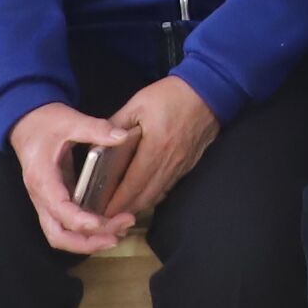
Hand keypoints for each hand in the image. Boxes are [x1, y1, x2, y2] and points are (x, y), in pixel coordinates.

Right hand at [6, 103, 141, 257]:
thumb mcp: (70, 120)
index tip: (102, 223)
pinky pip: (65, 226)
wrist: (27, 123)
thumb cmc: (46, 123)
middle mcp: (41, 196)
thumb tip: (123, 136)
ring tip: (117, 234)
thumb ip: (96, 129)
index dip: (79, 220)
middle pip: (57, 235)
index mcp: (42, 178)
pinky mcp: (54, 201)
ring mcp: (45, 202)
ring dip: (87, 242)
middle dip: (86, 241)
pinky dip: (85, 233)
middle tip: (117, 234)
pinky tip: (108, 227)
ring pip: (60, 235)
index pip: (58, 209)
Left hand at [91, 74, 217, 232]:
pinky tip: (144, 196)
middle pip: (145, 196)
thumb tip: (96, 142)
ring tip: (121, 210)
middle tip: (106, 217)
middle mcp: (169, 163)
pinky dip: (154, 195)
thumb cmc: (172, 95)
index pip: (132, 185)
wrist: (210, 90)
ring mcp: (181, 166)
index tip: (101, 213)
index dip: (116, 202)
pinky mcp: (189, 164)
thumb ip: (116, 125)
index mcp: (154, 149)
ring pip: (158, 195)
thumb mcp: (138, 103)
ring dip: (139, 205)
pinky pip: (169, 187)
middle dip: (125, 210)